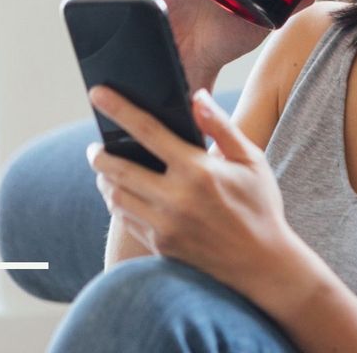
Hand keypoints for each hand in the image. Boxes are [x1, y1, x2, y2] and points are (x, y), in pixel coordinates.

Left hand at [85, 85, 306, 298]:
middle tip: (95, 146)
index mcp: (198, 171)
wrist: (261, 262)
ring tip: (106, 170)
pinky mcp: (160, 245)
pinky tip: (122, 195)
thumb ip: (221, 127)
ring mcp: (165, 225)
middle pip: (118, 168)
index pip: (147, 131)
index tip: (98, 94)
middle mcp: (176, 198)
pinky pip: (125, 220)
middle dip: (100, 154)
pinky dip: (118, 203)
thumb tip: (197, 97)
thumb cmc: (259, 205)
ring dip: (105, 180)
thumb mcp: (251, 160)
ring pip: (116, 197)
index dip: (119, 109)